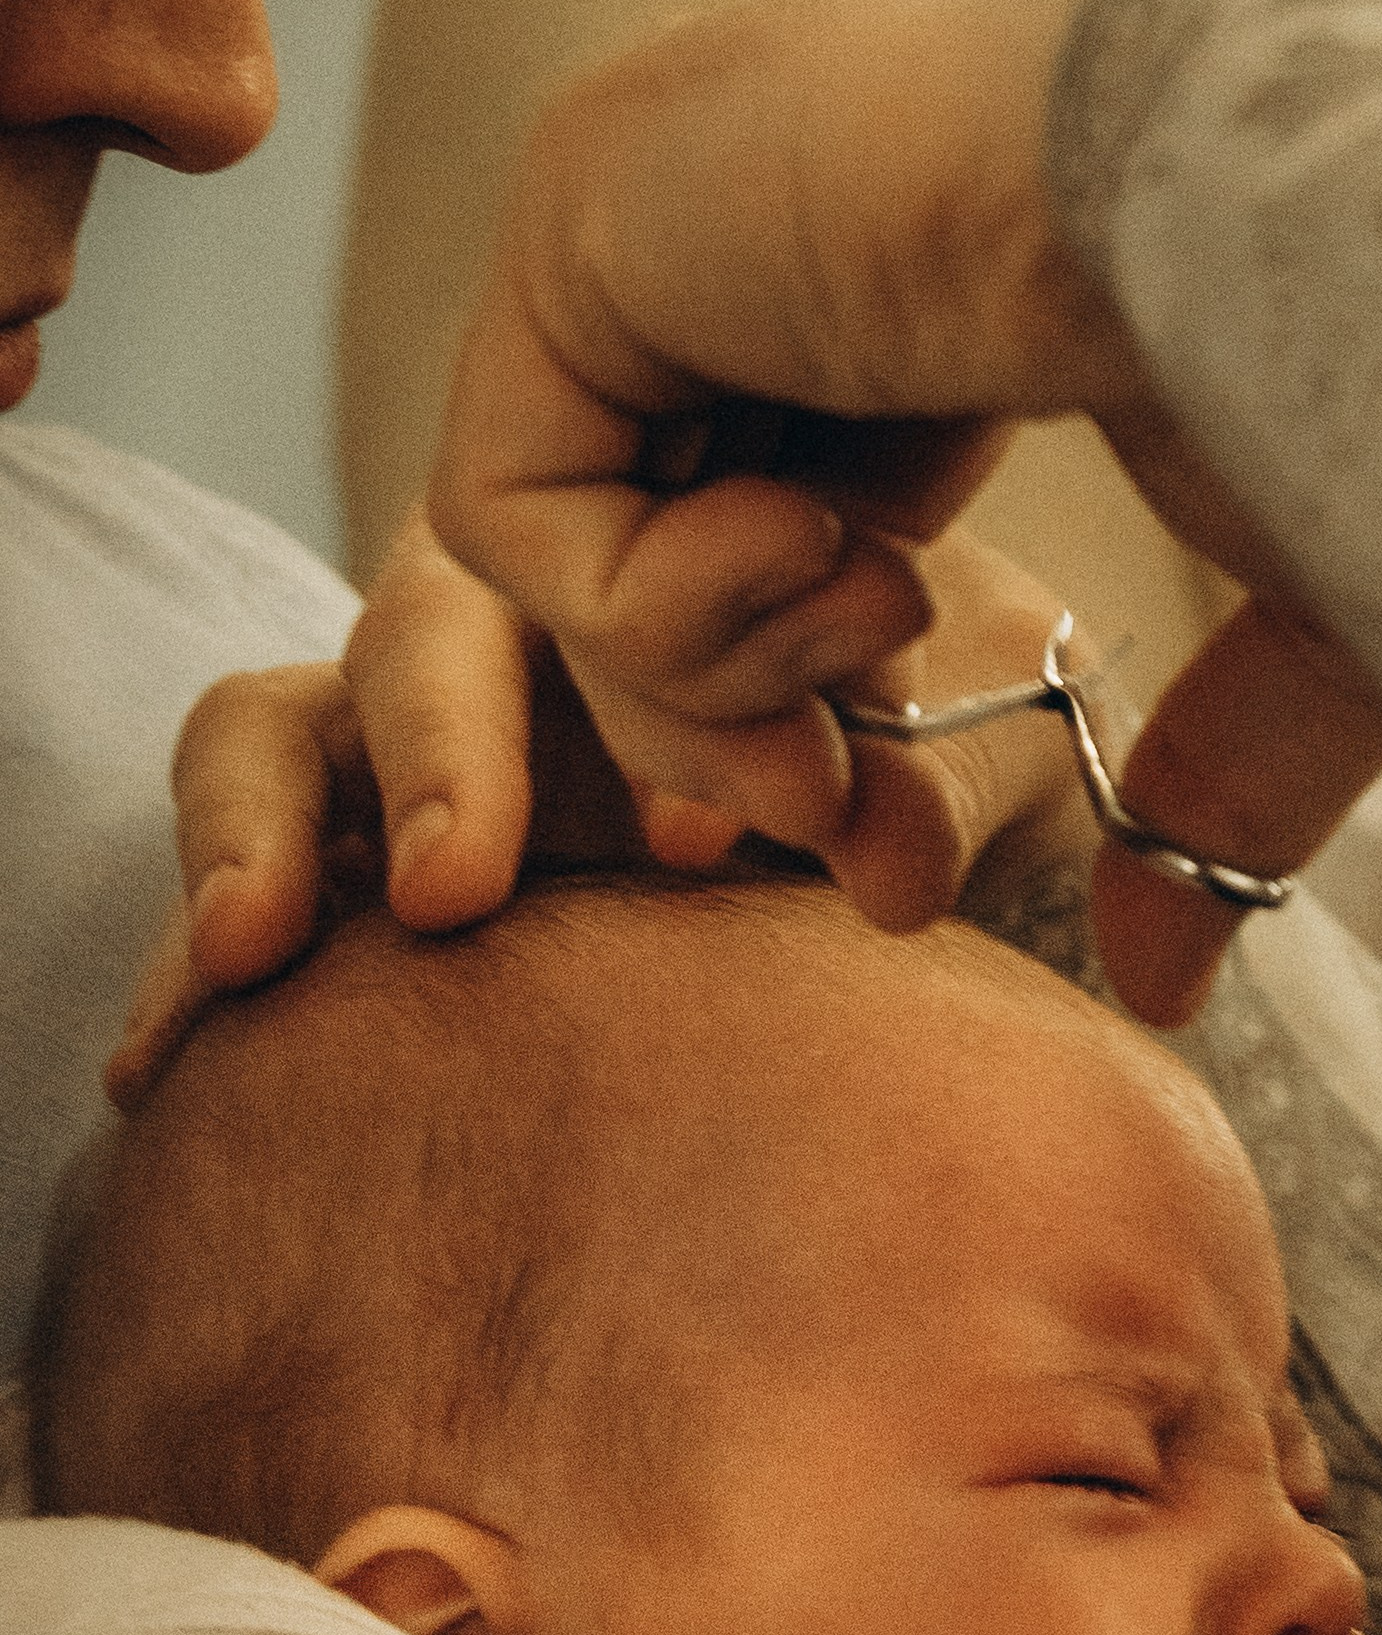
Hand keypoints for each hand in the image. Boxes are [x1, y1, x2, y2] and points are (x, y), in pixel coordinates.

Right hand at [107, 508, 1095, 1105]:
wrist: (901, 828)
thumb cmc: (927, 745)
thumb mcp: (967, 746)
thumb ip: (934, 790)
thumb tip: (889, 866)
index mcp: (637, 566)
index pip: (592, 567)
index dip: (626, 688)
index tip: (693, 846)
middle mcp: (495, 644)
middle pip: (412, 643)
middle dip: (429, 758)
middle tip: (460, 889)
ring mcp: (398, 757)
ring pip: (271, 739)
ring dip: (257, 836)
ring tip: (249, 954)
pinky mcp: (353, 880)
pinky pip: (243, 890)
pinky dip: (199, 961)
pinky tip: (161, 1067)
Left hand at [425, 0, 1381, 1027]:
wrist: (1325, 190)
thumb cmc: (1379, 359)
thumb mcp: (1314, 622)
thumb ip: (1218, 792)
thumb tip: (1163, 991)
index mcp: (926, 272)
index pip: (774, 556)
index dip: (802, 734)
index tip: (881, 861)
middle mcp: (773, 222)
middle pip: (638, 579)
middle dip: (725, 755)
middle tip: (830, 828)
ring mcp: (660, 204)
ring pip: (564, 564)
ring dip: (717, 680)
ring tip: (879, 618)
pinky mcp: (576, 218)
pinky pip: (499, 512)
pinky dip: (651, 614)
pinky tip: (817, 543)